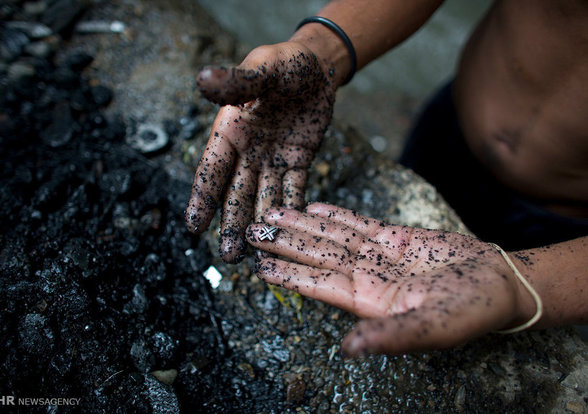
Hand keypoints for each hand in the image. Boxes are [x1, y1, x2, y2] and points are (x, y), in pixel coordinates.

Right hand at [185, 42, 336, 262]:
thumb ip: (236, 82)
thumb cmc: (283, 63)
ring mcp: (272, 159)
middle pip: (237, 192)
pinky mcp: (297, 162)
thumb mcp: (261, 69)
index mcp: (230, 130)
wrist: (316, 67)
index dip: (203, 197)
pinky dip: (293, 210)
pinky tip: (292, 233)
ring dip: (261, 225)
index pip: (212, 168)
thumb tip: (202, 78)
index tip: (193, 227)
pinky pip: (294, 190)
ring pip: (264, 197)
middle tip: (231, 257)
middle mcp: (247, 151)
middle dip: (234, 224)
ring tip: (258, 256)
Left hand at [246, 203, 526, 355]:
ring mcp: (379, 256)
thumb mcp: (434, 328)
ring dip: (303, 224)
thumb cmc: (471, 312)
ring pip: (332, 236)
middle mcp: (368, 278)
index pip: (321, 285)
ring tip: (273, 212)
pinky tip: (312, 207)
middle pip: (318, 256)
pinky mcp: (394, 238)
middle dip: (285, 243)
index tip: (260, 264)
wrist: (500, 283)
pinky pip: (359, 223)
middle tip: (251, 229)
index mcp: (371, 302)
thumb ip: (391, 336)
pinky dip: (335, 214)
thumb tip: (348, 349)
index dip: (290, 274)